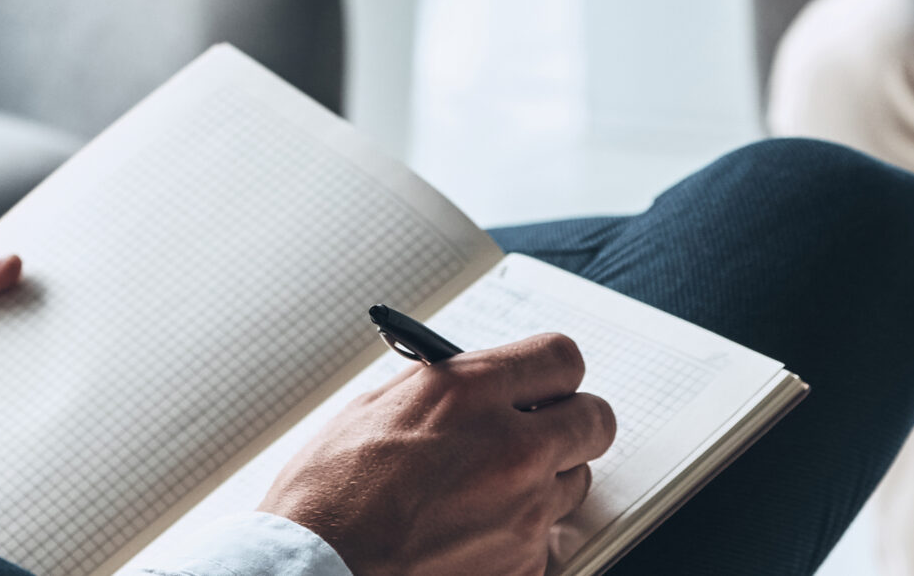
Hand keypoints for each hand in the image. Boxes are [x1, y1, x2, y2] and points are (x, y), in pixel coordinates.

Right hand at [261, 333, 618, 575]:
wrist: (317, 567)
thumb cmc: (328, 494)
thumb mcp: (378, 407)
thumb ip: (445, 389)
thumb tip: (477, 384)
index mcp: (472, 394)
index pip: (562, 358)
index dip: (553, 372)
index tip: (545, 382)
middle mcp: (512, 449)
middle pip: (595, 420)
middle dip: (571, 422)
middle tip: (540, 432)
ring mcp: (525, 513)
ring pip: (575, 482)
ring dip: (544, 481)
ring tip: (487, 492)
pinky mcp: (524, 565)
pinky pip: (545, 539)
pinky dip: (517, 535)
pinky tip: (470, 534)